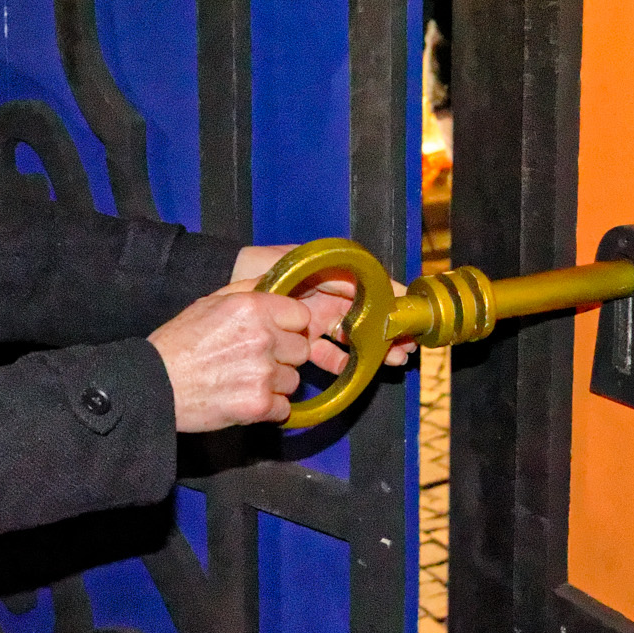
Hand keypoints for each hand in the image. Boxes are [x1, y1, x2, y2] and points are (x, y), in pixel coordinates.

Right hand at [148, 287, 313, 430]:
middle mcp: (263, 337)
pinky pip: (284, 408)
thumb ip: (248, 292)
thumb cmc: (177, 343)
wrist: (154, 384)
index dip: (289, 326)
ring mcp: (263, 373)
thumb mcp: (209, 302)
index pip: (301, 316)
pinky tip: (245, 399)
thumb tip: (277, 283)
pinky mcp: (259, 404)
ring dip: (275, 383)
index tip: (275, 334)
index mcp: (252, 307)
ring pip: (293, 380)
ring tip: (245, 381)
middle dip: (284, 356)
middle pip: (302, 349)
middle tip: (256, 360)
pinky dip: (268, 408)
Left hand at [231, 244, 416, 367]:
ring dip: (372, 350)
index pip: (367, 291)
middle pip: (365, 319)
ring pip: (351, 339)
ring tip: (394, 360)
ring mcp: (313, 323)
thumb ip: (335, 273)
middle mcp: (325, 301)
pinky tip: (356, 371)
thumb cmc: (258, 265)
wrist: (225, 283)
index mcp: (329, 279)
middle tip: (406, 345)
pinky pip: (326, 354)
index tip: (409, 312)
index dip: (389, 302)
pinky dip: (343, 363)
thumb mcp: (300, 262)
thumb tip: (369, 285)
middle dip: (387, 332)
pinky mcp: (298, 342)